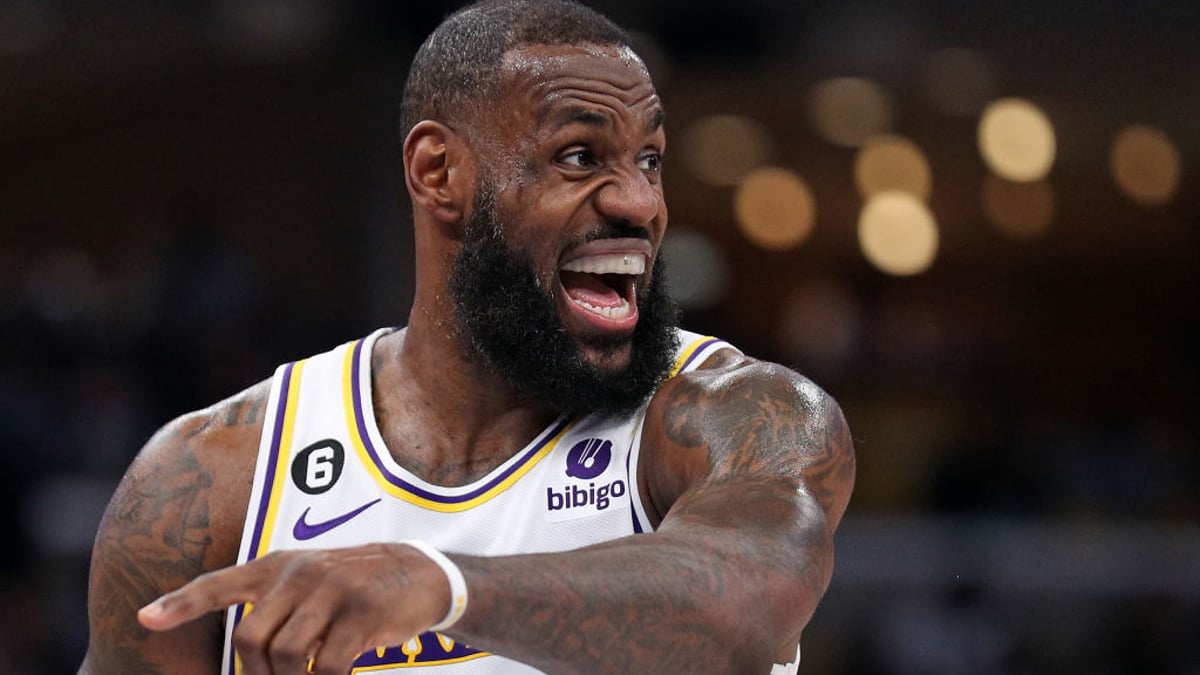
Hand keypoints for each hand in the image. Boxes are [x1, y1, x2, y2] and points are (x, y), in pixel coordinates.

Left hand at [138, 543, 450, 674]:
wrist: (418, 573)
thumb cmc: (352, 589)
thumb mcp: (308, 582)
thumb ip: (273, 606)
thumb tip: (249, 656)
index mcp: (278, 566)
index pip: (220, 583)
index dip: (182, 602)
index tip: (145, 618)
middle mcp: (299, 573)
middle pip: (251, 638)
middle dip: (259, 674)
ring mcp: (332, 591)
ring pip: (287, 655)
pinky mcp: (362, 614)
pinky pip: (328, 666)